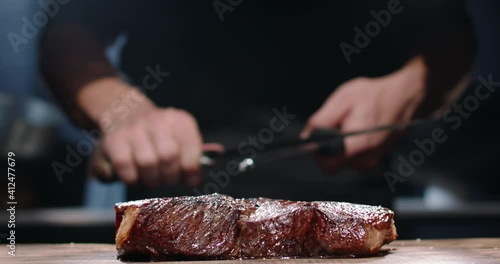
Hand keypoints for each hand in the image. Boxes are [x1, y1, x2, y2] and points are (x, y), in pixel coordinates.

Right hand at [97, 100, 202, 186]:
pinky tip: (135, 178)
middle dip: (170, 176)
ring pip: (147, 162)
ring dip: (151, 179)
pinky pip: (125, 166)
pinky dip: (131, 179)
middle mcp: (157, 120)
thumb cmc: (159, 137)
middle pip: (169, 156)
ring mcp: (134, 128)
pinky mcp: (113, 140)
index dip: (192, 169)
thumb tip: (201, 173)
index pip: (192, 148)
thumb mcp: (179, 138)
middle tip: (167, 180)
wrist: (123, 113)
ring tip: (152, 179)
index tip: (190, 180)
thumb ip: (193, 156)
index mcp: (179, 120)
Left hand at [302, 56, 426, 171]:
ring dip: (342, 144)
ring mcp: (373, 161)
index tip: (319, 137)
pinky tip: (359, 128)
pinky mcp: (376, 159)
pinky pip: (355, 157)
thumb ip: (321, 120)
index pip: (327, 165)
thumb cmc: (374, 95)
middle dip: (331, 144)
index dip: (318, 152)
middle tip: (339, 124)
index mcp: (357, 146)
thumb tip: (306, 136)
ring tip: (351, 123)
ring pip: (344, 160)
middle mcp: (366, 159)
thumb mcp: (342, 99)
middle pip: (334, 162)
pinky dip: (352, 145)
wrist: (403, 96)